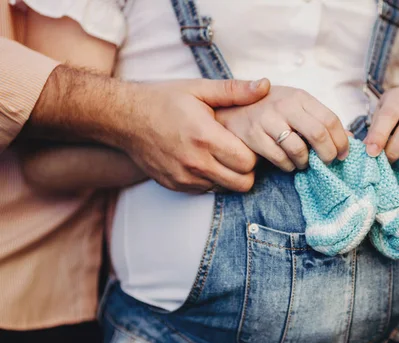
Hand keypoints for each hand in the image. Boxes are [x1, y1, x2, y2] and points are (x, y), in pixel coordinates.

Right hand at [124, 78, 271, 191]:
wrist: (124, 117)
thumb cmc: (163, 100)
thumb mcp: (199, 89)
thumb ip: (235, 90)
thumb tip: (265, 85)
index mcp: (205, 137)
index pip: (248, 162)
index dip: (253, 152)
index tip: (247, 140)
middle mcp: (195, 163)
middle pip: (242, 182)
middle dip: (246, 168)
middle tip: (239, 150)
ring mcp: (184, 178)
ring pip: (226, 189)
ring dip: (229, 175)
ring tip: (221, 154)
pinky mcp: (176, 186)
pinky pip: (207, 191)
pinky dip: (211, 179)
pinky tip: (205, 160)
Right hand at [215, 86, 349, 170]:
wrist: (230, 108)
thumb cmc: (269, 109)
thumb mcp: (295, 107)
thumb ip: (320, 120)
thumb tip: (350, 139)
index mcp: (300, 97)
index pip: (330, 119)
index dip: (341, 140)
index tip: (342, 154)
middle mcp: (285, 105)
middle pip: (318, 134)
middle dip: (328, 154)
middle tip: (328, 162)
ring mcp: (267, 120)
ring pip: (298, 150)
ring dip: (305, 162)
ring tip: (303, 163)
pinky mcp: (253, 136)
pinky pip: (279, 159)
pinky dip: (288, 166)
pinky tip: (287, 164)